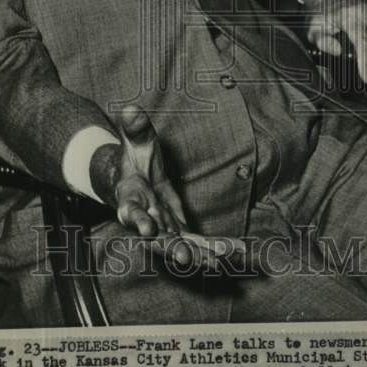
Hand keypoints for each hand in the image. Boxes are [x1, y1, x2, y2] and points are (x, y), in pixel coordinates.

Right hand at [94, 105, 242, 266]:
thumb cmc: (134, 162)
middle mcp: (146, 220)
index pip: (131, 211)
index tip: (147, 229)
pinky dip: (214, 246)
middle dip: (171, 247)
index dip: (138, 220)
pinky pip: (197, 241)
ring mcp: (164, 229)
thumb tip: (132, 108)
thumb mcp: (135, 143)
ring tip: (218, 258)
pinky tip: (235, 250)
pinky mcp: (179, 231)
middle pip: (157, 237)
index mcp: (130, 199)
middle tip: (186, 257)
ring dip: (197, 252)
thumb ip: (135, 129)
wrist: (136, 182)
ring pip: (179, 244)